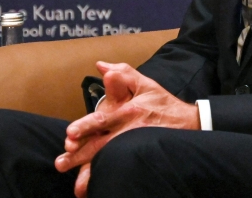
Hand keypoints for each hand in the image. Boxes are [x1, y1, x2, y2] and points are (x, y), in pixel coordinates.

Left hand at [55, 61, 199, 196]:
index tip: (69, 135)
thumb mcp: (145, 84)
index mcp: (127, 112)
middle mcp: (128, 132)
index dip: (85, 128)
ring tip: (77, 187)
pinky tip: (94, 189)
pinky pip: (122, 169)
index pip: (102, 121)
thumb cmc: (163, 103)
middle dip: (81, 156)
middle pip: (101, 146)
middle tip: (62, 162)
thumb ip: (122, 73)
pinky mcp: (139, 157)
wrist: (189, 123)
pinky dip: (109, 179)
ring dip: (91, 173)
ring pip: (110, 161)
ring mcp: (134, 147)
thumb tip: (101, 66)